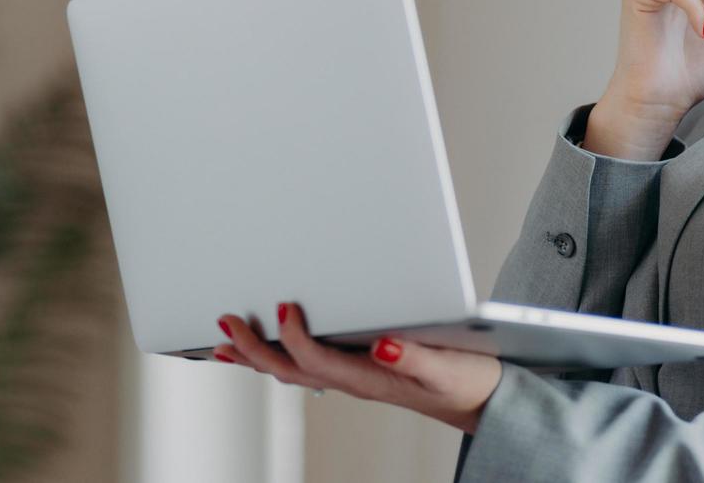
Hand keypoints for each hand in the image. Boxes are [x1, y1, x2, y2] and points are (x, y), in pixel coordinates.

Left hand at [214, 302, 503, 434]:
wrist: (479, 398)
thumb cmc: (466, 381)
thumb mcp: (447, 368)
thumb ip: (414, 357)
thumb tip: (382, 344)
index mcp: (369, 379)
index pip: (317, 361)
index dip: (294, 337)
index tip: (283, 306)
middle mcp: (352, 380)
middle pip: (289, 371)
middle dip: (253, 349)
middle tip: (224, 323)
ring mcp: (350, 377)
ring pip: (290, 371)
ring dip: (256, 355)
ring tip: (223, 340)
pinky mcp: (355, 369)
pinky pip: (304, 365)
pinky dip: (277, 353)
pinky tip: (266, 344)